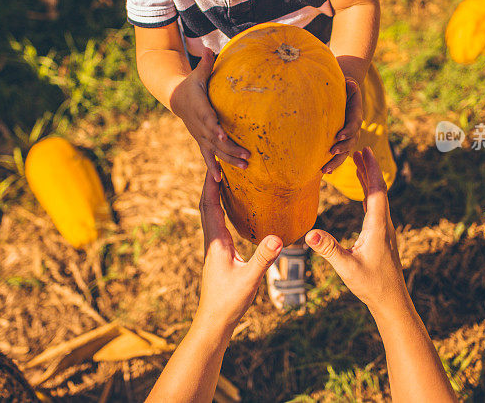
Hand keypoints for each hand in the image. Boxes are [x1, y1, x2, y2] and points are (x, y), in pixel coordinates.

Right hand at [172, 49, 249, 180]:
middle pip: (215, 140)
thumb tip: (211, 48)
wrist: (176, 97)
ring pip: (215, 151)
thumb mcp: (197, 73)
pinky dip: (214, 168)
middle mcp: (199, 125)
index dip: (216, 128)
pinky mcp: (201, 141)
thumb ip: (206, 64)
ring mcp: (200, 135)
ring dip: (229, 159)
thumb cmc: (192, 83)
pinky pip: (208, 156)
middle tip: (248, 156)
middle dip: (231, 149)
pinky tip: (220, 181)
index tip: (224, 135)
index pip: (208, 119)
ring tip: (245, 166)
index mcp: (199, 108)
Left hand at [196, 169, 282, 328]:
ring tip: (224, 179)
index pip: (209, 206)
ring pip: (209, 214)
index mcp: (216, 242)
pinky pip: (216, 225)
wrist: (214, 321)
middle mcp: (212, 241)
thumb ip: (263, 258)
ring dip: (213, 195)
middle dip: (210, 183)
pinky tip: (231, 211)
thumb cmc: (229, 301)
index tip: (215, 164)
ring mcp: (213, 248)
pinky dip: (220, 210)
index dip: (211, 184)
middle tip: (218, 164)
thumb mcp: (250, 279)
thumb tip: (278, 238)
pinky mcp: (218, 254)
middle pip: (206, 205)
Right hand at [306, 147, 403, 310]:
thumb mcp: (346, 267)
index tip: (365, 152)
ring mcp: (384, 231)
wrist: (391, 301)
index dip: (371, 170)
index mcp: (377, 227)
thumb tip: (310, 232)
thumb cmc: (371, 285)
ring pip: (378, 199)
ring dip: (369, 180)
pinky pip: (376, 209)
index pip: (376, 192)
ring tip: (359, 165)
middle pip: (379, 190)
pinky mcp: (382, 237)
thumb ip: (329, 249)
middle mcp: (384, 225)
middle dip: (370, 169)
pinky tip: (363, 194)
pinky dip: (369, 195)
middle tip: (360, 150)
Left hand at [322, 78, 361, 173]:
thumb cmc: (344, 89)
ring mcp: (348, 138)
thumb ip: (349, 86)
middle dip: (342, 149)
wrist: (344, 95)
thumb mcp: (348, 85)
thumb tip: (349, 83)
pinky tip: (324, 172)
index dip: (347, 131)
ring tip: (325, 170)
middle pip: (350, 143)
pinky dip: (332, 164)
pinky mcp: (340, 143)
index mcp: (355, 116)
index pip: (354, 125)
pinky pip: (338, 155)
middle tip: (331, 152)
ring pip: (344, 153)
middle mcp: (353, 130)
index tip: (338, 136)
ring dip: (335, 162)